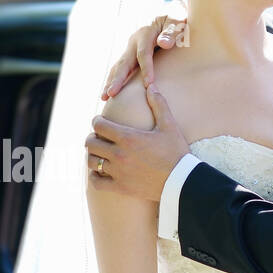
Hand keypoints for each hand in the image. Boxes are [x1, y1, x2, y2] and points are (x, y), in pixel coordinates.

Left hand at [86, 84, 188, 201]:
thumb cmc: (176, 152)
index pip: (99, 125)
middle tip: (99, 137)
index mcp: (128, 137)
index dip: (97, 121)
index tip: (100, 122)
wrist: (182, 182)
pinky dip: (95, 175)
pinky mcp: (120, 187)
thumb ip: (158, 104)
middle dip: (92, 137)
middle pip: (90, 143)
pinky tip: (101, 171)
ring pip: (91, 161)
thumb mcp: (169, 126)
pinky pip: (96, 181)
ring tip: (99, 153)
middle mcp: (119, 154)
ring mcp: (118, 172)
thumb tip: (151, 86)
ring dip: (93, 155)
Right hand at [100, 13, 188, 99]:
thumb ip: (172, 32)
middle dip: (117, 79)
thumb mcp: (177, 22)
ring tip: (103, 97)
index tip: (148, 84)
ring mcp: (130, 49)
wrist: (170, 16)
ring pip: (118, 67)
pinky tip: (108, 94)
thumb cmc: (177, 21)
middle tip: (111, 94)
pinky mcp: (130, 56)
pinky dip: (114, 81)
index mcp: (145, 33)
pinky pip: (121, 70)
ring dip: (111, 82)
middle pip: (124, 62)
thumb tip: (164, 44)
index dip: (146, 68)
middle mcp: (133, 42)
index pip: (144, 53)